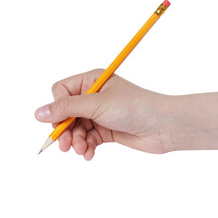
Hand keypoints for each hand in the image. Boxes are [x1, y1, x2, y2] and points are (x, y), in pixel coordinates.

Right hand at [35, 69, 169, 159]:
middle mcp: (95, 96)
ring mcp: (101, 114)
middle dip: (64, 129)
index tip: (59, 122)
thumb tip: (38, 112)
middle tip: (63, 145)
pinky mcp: (107, 130)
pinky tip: (89, 153)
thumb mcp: (97, 104)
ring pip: (76, 128)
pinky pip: (88, 139)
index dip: (58, 107)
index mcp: (93, 80)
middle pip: (67, 113)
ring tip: (81, 149)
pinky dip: (86, 147)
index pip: (61, 91)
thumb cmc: (135, 107)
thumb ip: (67, 108)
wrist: (162, 126)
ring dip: (75, 141)